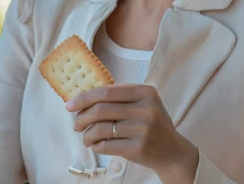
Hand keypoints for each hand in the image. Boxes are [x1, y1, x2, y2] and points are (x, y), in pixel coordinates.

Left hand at [65, 83, 197, 179]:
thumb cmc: (152, 123)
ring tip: (85, 137)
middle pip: (102, 109)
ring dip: (86, 134)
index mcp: (145, 91)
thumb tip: (86, 95)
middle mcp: (145, 108)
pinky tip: (96, 145)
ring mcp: (143, 129)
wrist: (173, 151)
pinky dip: (96, 145)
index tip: (70, 104)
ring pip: (101, 128)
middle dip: (82, 116)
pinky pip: (107, 145)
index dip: (85, 97)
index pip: (107, 91)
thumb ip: (121, 96)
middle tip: (75, 123)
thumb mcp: (144, 103)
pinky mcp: (138, 148)